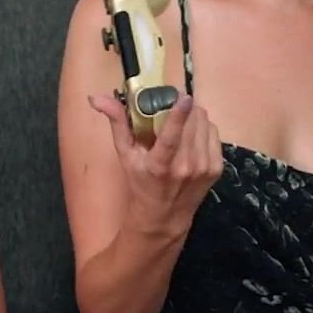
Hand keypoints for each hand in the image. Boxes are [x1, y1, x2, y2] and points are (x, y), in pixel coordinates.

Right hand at [87, 93, 221, 240]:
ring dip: (193, 115)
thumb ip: (117, 123)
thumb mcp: (125, 155)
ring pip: (205, 123)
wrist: (165, 216)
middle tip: (171, 107)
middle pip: (193, 121)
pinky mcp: (216, 168)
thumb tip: (96, 97)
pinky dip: (203, 127)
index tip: (184, 97)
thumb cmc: (141, 182)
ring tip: (181, 121)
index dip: (179, 115)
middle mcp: (185, 166)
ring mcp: (204, 168)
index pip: (171, 138)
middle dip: (183, 108)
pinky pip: (214, 132)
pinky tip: (192, 135)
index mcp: (159, 165)